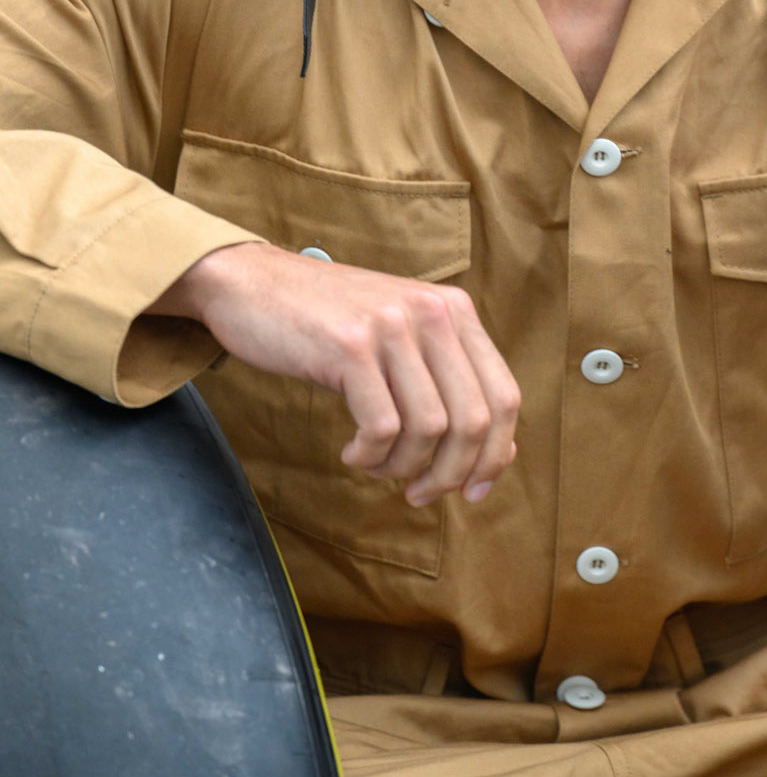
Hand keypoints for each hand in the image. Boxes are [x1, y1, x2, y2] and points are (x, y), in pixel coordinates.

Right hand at [146, 243, 519, 506]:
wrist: (252, 282)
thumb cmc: (329, 323)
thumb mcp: (402, 338)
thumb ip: (448, 382)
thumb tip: (496, 454)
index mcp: (455, 310)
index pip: (504, 395)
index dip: (496, 455)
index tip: (473, 492)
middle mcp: (432, 313)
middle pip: (474, 420)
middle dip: (450, 474)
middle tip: (418, 494)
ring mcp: (392, 326)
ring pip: (429, 429)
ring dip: (403, 467)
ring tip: (376, 466)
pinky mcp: (350, 345)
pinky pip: (382, 426)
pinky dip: (370, 456)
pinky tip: (351, 452)